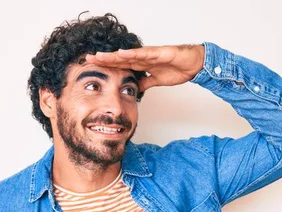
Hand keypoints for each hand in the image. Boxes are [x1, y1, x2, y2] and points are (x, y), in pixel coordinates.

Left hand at [85, 44, 204, 91]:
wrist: (194, 64)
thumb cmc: (178, 68)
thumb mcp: (156, 80)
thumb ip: (145, 82)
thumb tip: (135, 88)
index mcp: (142, 64)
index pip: (120, 65)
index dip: (106, 66)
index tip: (92, 68)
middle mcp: (143, 57)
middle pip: (119, 58)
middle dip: (104, 59)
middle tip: (87, 60)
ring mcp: (150, 54)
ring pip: (128, 54)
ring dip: (113, 56)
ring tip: (99, 56)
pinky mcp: (160, 53)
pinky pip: (144, 53)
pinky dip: (133, 53)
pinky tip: (121, 53)